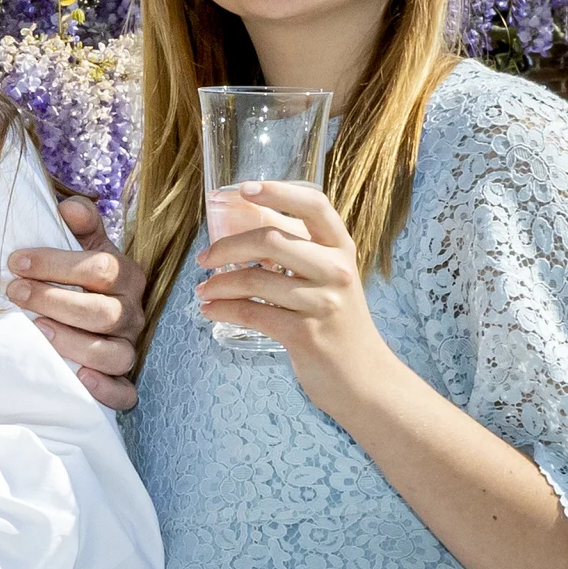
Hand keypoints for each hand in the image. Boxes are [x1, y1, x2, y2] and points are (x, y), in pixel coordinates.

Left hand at [6, 193, 149, 410]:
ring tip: (37, 330)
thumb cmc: (80, 275)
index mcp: (126, 275)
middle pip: (102, 312)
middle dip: (54, 300)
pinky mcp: (124, 379)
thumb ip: (80, 222)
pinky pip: (125, 392)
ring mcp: (129, 347)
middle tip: (14, 292)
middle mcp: (131, 312)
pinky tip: (79, 378)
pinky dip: (106, 389)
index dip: (55, 263)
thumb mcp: (83, 244)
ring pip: (113, 353)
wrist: (93, 307)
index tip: (15, 261)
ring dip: (72, 343)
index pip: (100, 269)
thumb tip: (67, 207)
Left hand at [197, 178, 388, 408]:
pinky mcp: (306, 334)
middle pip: (271, 240)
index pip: (314, 206)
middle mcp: (336, 270)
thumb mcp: (329, 279)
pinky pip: (252, 313)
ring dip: (218, 284)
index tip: (243, 189)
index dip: (278, 192)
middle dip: (226, 247)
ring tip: (203, 290)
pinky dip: (223, 308)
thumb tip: (246, 223)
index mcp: (341, 249)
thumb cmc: (336, 322)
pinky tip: (210, 309)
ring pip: (255, 280)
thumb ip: (298, 251)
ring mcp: (323, 302)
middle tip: (204, 259)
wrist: (363, 379)